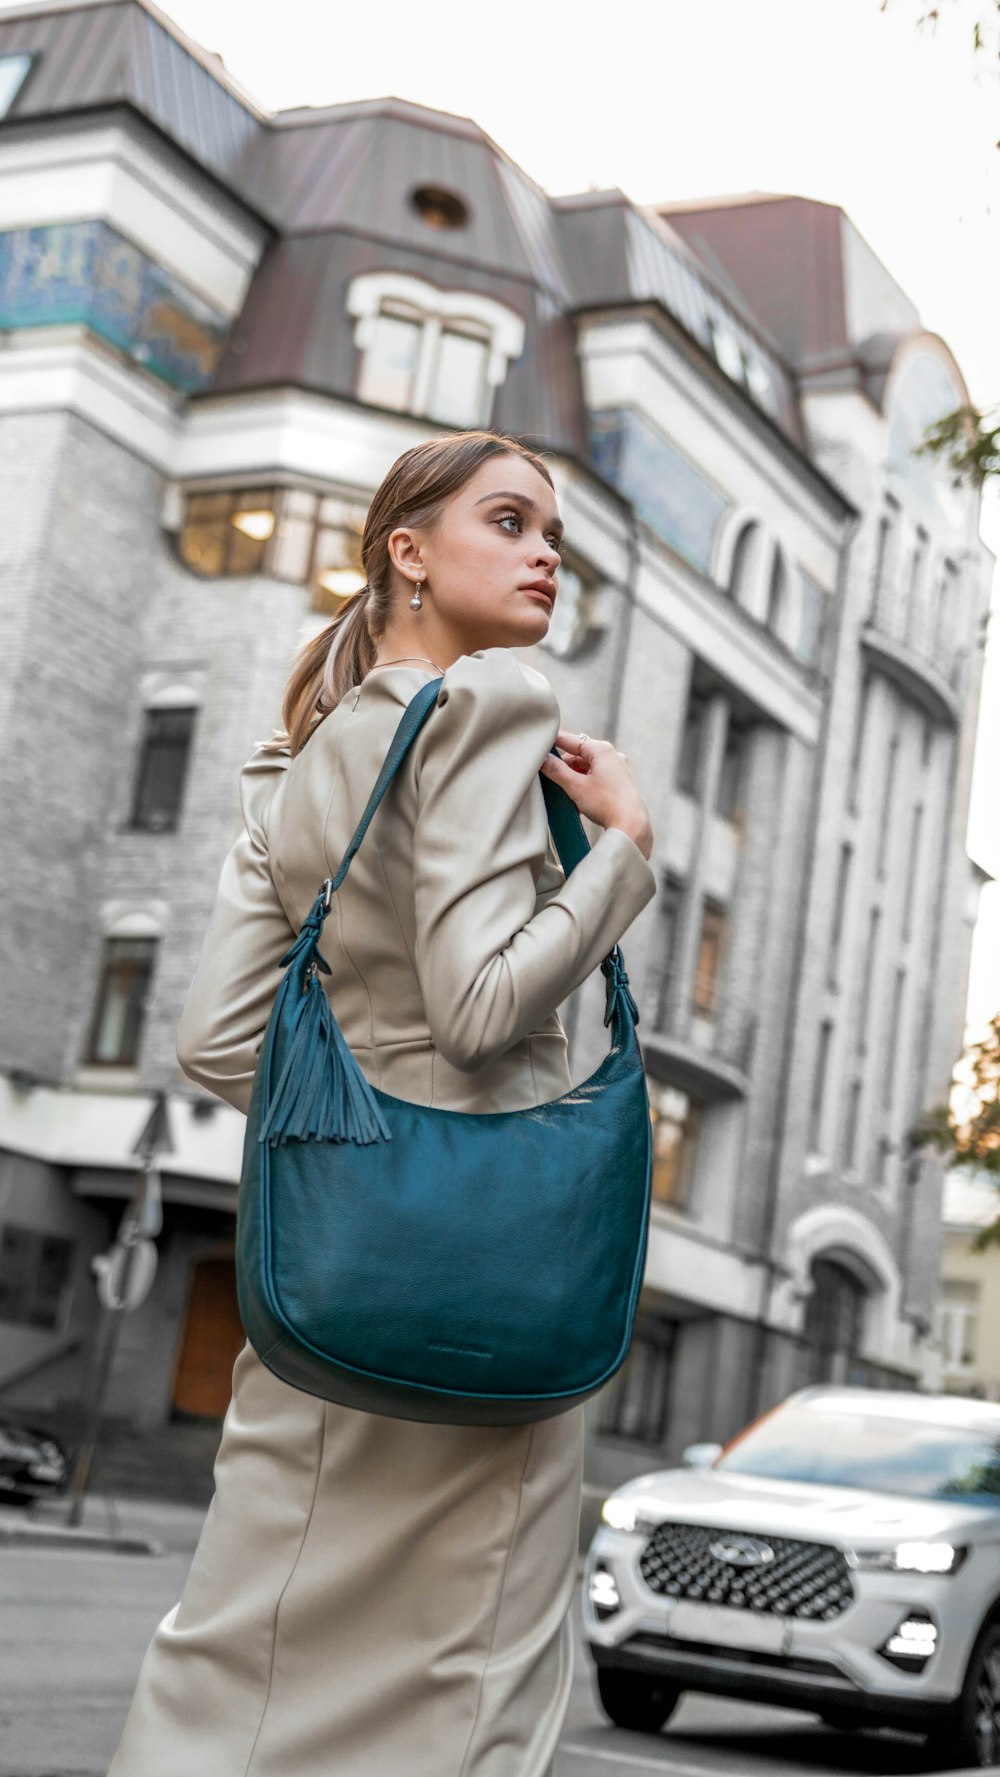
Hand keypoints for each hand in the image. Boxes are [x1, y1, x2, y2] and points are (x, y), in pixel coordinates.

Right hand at [540, 730, 653, 860]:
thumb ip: (556, 770)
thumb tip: (541, 758)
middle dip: (564, 767)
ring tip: (565, 794)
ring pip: (588, 769)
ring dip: (574, 779)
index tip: (539, 743)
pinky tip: (579, 803)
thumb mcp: (575, 786)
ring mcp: (619, 770)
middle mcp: (613, 755)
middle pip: (580, 755)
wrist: (632, 826)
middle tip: (550, 778)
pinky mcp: (622, 784)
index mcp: (602, 750)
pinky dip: (586, 786)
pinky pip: (598, 779)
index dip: (552, 741)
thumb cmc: (605, 804)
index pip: (570, 740)